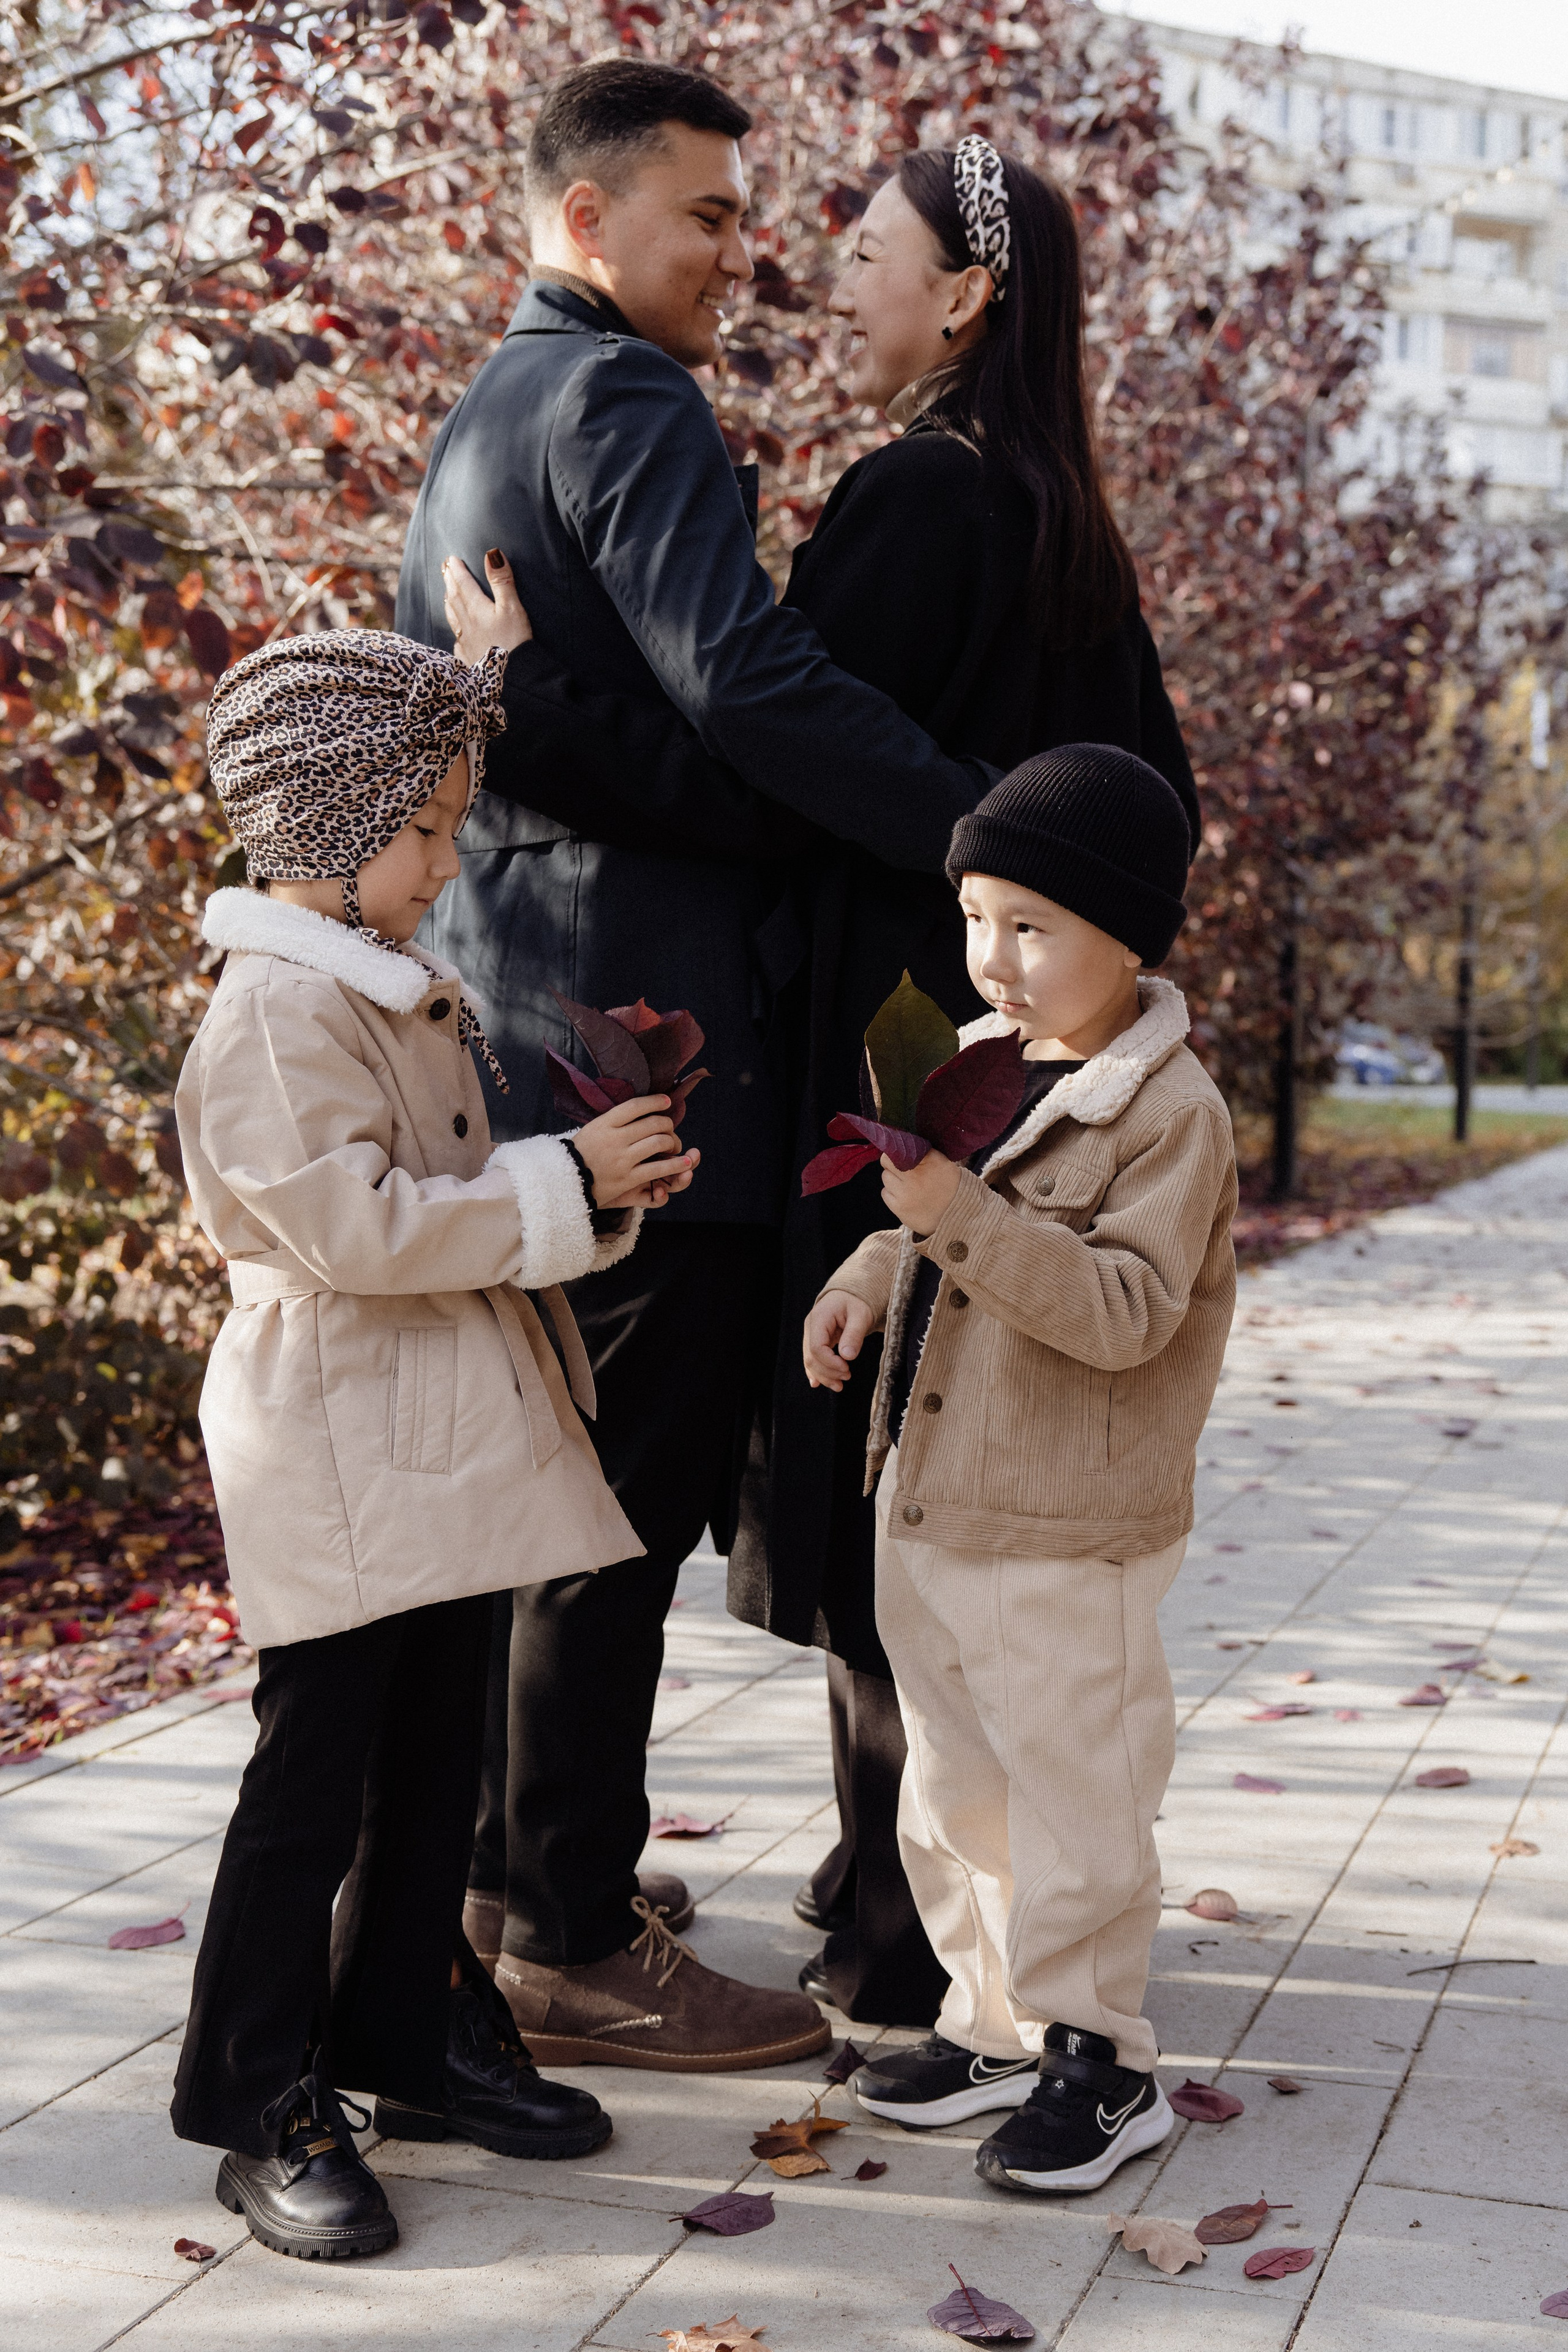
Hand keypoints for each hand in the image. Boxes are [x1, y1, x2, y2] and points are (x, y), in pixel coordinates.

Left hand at [442, 546, 531, 664]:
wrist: (514, 679)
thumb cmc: (515, 642)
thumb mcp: (512, 607)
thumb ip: (501, 581)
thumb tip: (492, 554)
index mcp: (476, 609)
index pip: (463, 584)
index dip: (457, 570)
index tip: (451, 558)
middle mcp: (466, 624)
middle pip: (454, 598)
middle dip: (449, 581)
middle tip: (445, 569)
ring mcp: (465, 643)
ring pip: (452, 618)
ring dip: (449, 603)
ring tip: (447, 594)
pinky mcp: (468, 660)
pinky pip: (457, 642)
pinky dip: (456, 632)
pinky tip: (458, 635)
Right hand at [573, 1095, 698, 1211]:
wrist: (565, 1181)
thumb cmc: (581, 1153)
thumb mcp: (592, 1129)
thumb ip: (614, 1120)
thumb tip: (639, 1108)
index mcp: (604, 1123)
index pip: (635, 1106)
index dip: (654, 1101)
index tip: (666, 1101)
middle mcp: (615, 1138)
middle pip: (653, 1123)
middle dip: (668, 1125)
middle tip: (670, 1130)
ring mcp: (622, 1159)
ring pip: (659, 1142)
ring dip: (673, 1142)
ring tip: (674, 1146)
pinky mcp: (627, 1179)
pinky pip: (658, 1168)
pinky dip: (675, 1164)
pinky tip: (685, 1161)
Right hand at [803, 1289, 876, 1390]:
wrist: (852, 1293)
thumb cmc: (857, 1301)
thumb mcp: (861, 1315)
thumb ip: (854, 1335)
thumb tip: (848, 1357)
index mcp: (819, 1318)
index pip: (817, 1347)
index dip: (830, 1362)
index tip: (847, 1369)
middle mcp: (811, 1327)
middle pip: (811, 1357)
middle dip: (828, 1372)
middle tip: (847, 1378)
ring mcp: (811, 1334)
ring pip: (810, 1361)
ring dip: (823, 1375)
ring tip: (839, 1385)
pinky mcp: (816, 1340)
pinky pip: (812, 1358)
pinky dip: (816, 1371)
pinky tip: (817, 1383)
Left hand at [880, 1146, 961, 1232]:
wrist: (956, 1215)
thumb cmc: (948, 1186)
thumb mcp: (942, 1163)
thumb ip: (922, 1152)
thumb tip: (900, 1144)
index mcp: (929, 1161)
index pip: (899, 1149)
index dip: (898, 1151)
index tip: (901, 1156)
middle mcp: (916, 1175)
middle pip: (887, 1162)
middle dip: (892, 1164)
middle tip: (903, 1170)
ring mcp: (905, 1193)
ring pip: (885, 1177)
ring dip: (893, 1179)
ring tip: (907, 1185)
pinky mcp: (899, 1207)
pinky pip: (885, 1193)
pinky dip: (892, 1194)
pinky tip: (905, 1196)